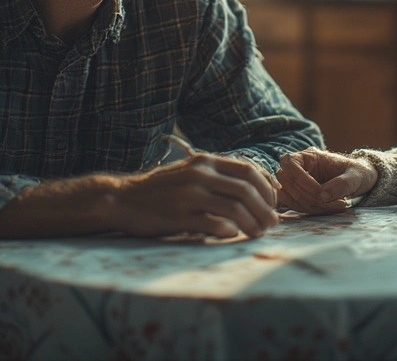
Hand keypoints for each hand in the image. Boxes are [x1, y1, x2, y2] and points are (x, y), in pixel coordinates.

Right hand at [114, 153, 278, 238]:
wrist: (122, 199)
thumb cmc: (162, 188)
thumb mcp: (190, 172)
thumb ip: (217, 176)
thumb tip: (253, 187)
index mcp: (205, 162)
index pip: (248, 171)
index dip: (267, 187)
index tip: (273, 202)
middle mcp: (199, 174)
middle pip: (246, 189)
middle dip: (265, 208)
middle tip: (273, 223)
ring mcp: (189, 195)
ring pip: (234, 207)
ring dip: (253, 222)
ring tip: (258, 233)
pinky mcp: (178, 217)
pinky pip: (212, 224)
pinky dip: (229, 230)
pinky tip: (233, 235)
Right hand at [276, 147, 377, 214]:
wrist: (361, 181)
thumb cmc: (358, 173)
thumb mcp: (356, 176)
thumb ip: (342, 184)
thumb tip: (322, 196)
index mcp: (310, 156)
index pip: (289, 162)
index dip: (299, 178)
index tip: (318, 191)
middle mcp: (300, 168)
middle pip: (285, 181)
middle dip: (306, 195)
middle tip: (331, 202)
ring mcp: (297, 183)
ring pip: (287, 195)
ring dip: (307, 205)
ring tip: (335, 206)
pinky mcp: (299, 196)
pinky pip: (293, 205)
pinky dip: (307, 210)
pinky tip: (328, 209)